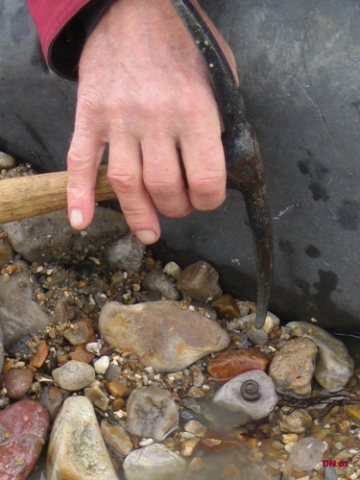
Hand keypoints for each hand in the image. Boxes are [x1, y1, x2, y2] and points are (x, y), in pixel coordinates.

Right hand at [67, 0, 236, 243]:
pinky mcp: (90, 115)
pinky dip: (77, 194)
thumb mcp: (219, 77)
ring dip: (139, 215)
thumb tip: (218, 164)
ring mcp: (118, 119)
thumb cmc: (183, 43)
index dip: (209, 199)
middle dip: (176, 208)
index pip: (205, 178)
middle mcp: (155, 118)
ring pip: (126, 183)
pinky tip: (80, 220)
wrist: (134, 8)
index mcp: (194, 109)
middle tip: (179, 206)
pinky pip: (80, 161)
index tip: (207, 199)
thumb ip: (220, 123)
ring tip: (149, 232)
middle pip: (164, 187)